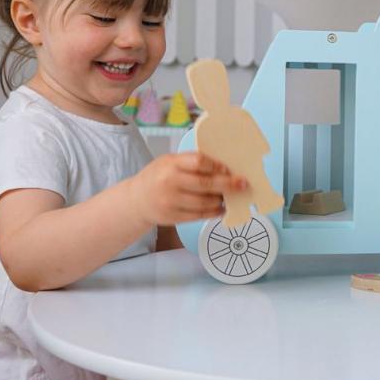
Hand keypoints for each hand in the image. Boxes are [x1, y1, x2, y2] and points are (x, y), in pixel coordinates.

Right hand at [127, 152, 248, 226]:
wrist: (136, 200)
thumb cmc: (158, 176)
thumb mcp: (169, 162)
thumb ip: (191, 162)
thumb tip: (222, 166)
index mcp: (171, 164)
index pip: (199, 162)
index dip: (216, 166)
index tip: (228, 168)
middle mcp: (170, 183)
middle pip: (205, 184)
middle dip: (228, 184)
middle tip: (243, 184)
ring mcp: (171, 202)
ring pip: (205, 203)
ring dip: (221, 200)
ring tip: (229, 196)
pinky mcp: (173, 217)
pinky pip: (199, 215)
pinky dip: (214, 212)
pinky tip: (221, 208)